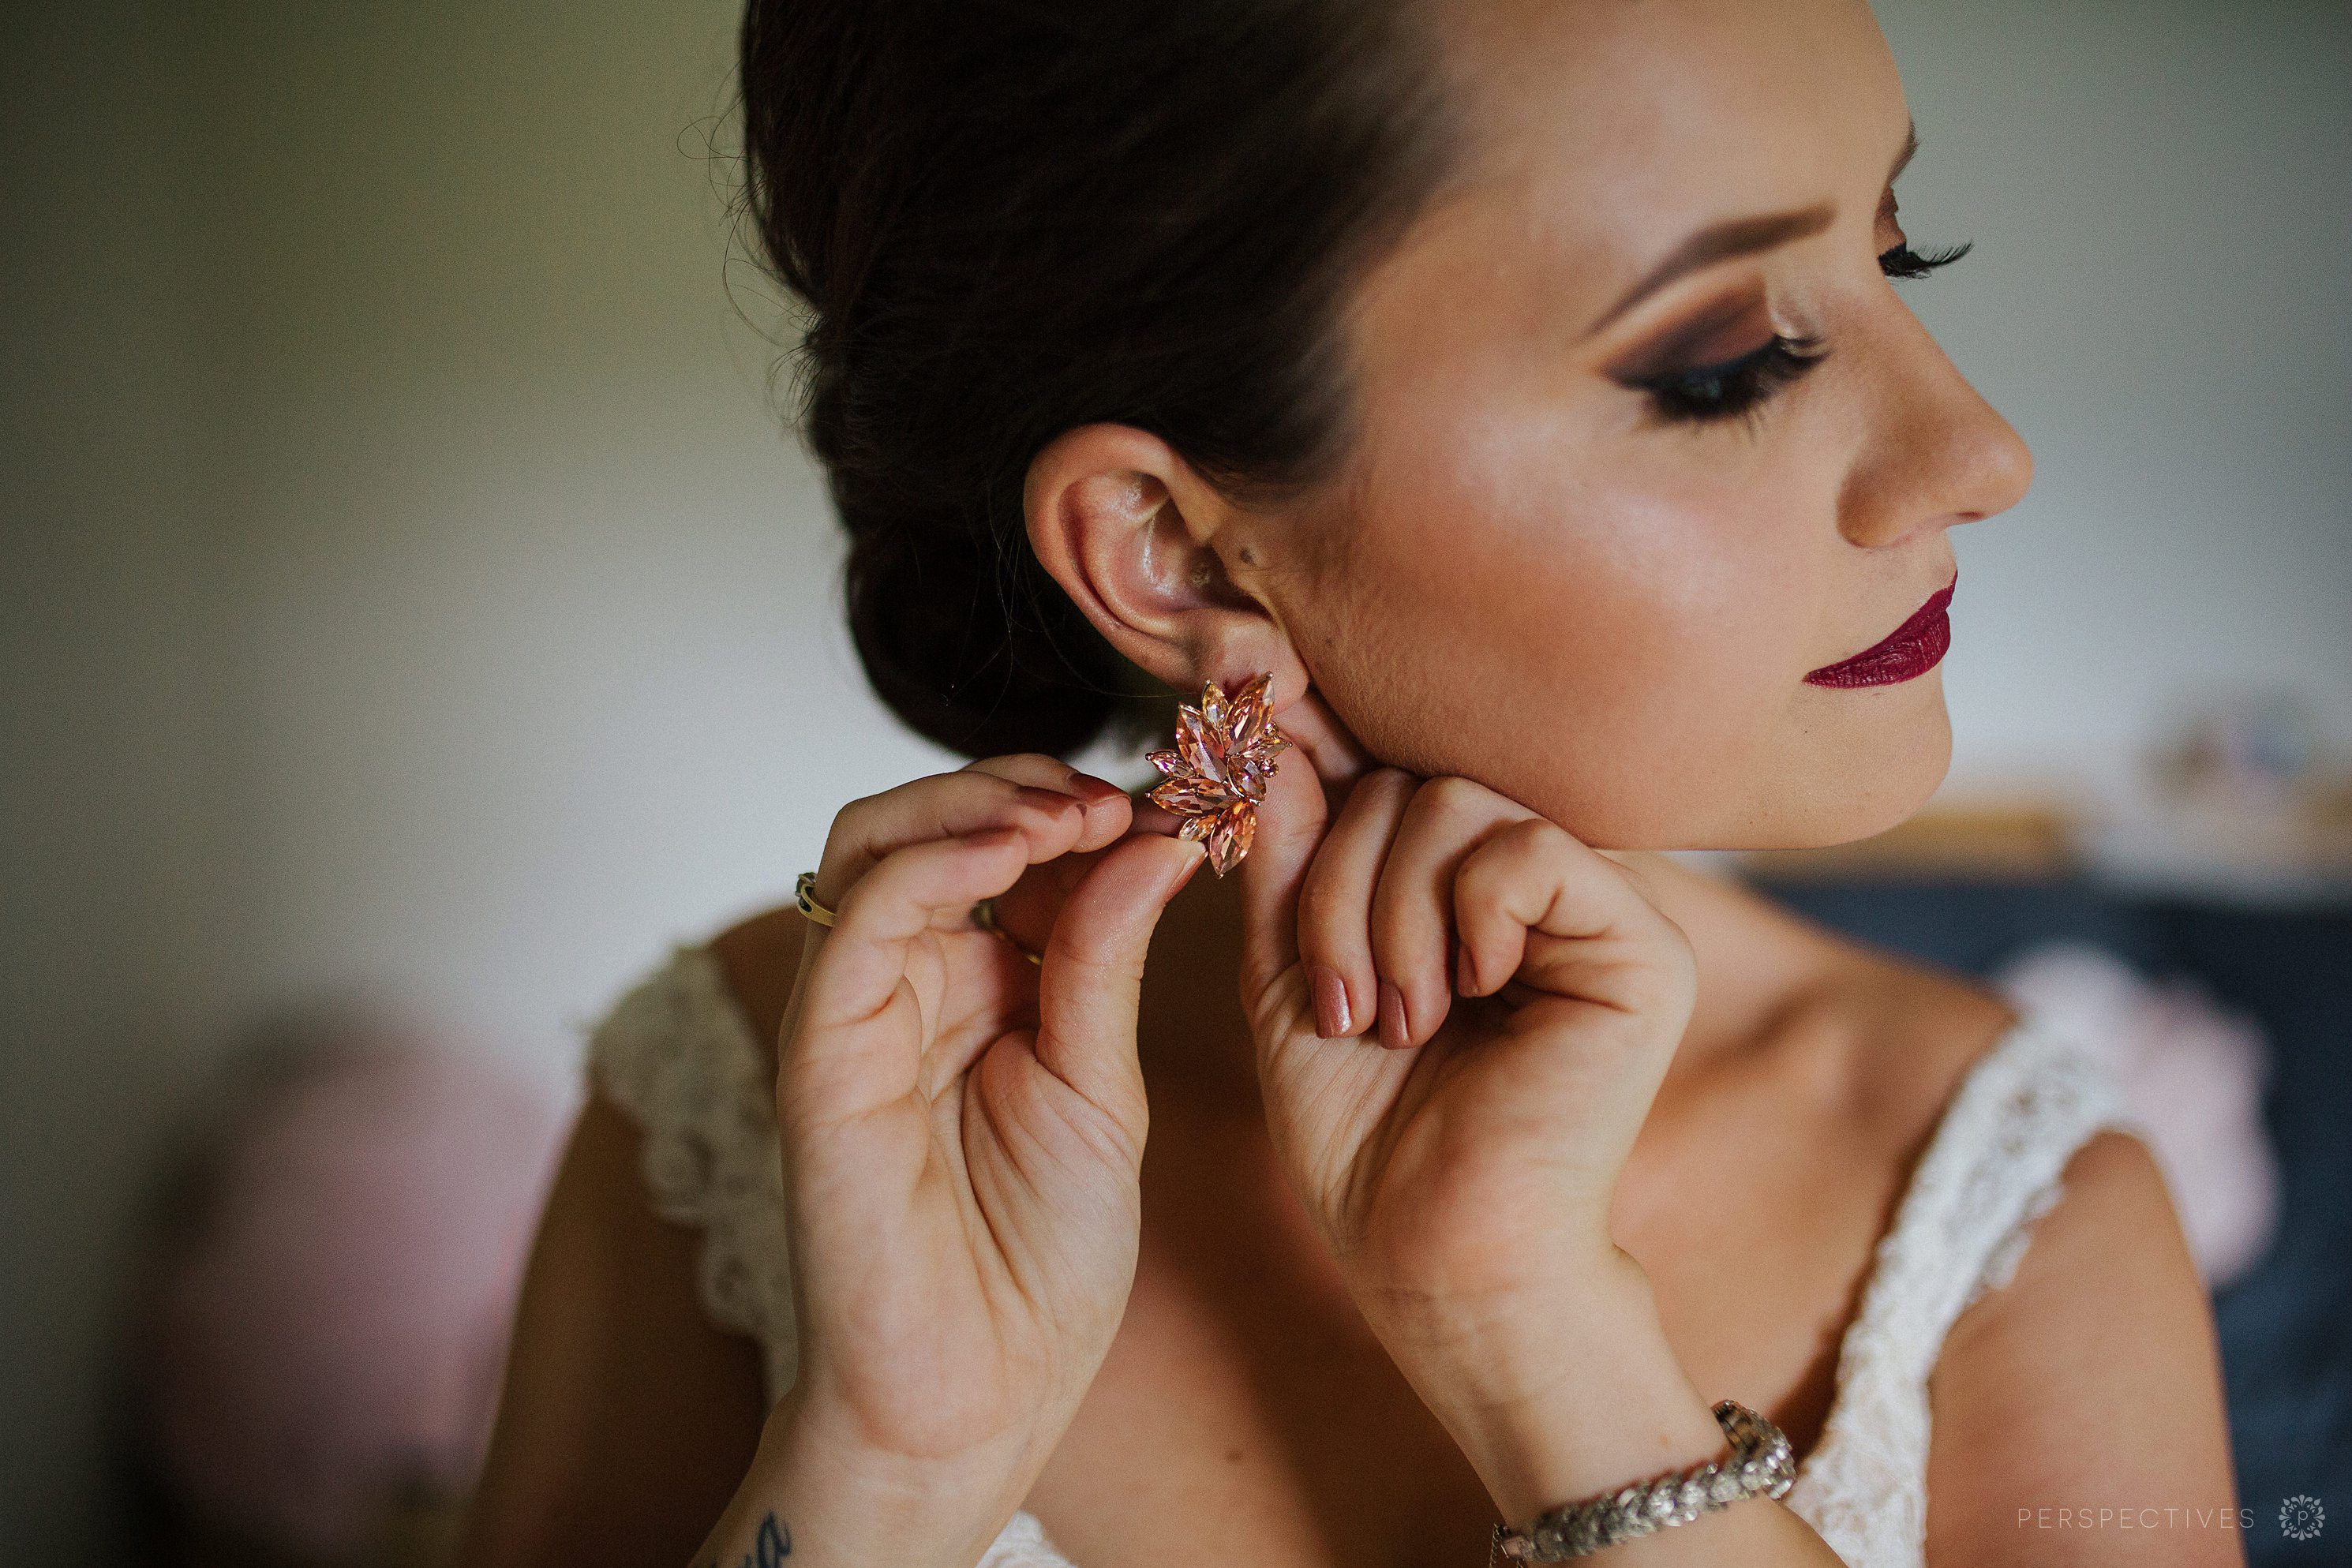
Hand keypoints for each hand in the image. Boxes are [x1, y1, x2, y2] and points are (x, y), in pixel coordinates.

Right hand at [773, 754, 1203, 1531]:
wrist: (983, 1392)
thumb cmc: (1041, 1259)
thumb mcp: (1101, 1084)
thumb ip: (1107, 956)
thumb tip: (1152, 835)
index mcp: (985, 984)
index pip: (1010, 848)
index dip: (1082, 807)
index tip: (1170, 801)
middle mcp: (913, 981)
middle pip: (933, 823)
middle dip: (1024, 787)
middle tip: (1113, 797)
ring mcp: (860, 1009)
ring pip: (876, 844)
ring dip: (972, 802)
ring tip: (1067, 813)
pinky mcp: (822, 1049)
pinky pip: (858, 922)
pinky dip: (930, 860)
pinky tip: (1012, 850)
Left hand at [1233, 693, 1697, 1419]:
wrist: (1430, 1249)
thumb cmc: (1362, 1132)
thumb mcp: (1289, 970)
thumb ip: (1288, 853)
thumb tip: (1270, 733)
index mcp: (1458, 886)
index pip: (1384, 775)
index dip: (1318, 765)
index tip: (1248, 750)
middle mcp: (1534, 884)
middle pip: (1409, 783)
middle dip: (1339, 888)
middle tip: (1345, 1004)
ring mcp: (1595, 909)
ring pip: (1457, 804)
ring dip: (1390, 915)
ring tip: (1399, 1019)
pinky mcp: (1644, 945)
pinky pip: (1528, 850)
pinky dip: (1465, 919)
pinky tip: (1468, 998)